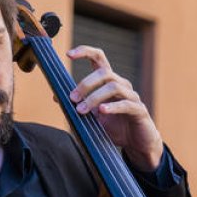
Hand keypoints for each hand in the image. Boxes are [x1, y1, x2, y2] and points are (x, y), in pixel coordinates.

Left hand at [67, 45, 163, 169]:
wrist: (136, 145)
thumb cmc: (114, 128)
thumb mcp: (92, 116)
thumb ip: (78, 105)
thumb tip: (57, 96)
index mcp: (109, 82)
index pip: (99, 59)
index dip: (85, 52)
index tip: (68, 54)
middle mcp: (122, 85)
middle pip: (104, 73)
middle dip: (85, 84)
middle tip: (72, 98)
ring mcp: (132, 97)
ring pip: (113, 87)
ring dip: (94, 97)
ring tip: (81, 110)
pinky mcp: (139, 110)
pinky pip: (126, 104)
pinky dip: (112, 107)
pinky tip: (102, 111)